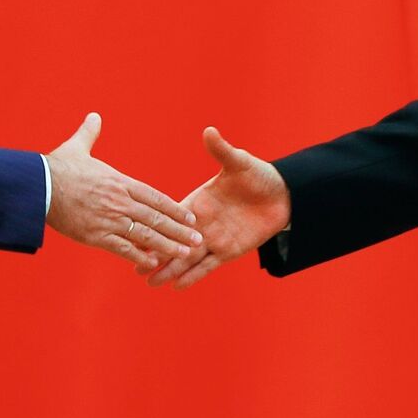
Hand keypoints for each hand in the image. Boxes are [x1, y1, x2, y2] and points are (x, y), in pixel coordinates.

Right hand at [46, 112, 201, 270]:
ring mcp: (109, 219)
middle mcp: (120, 201)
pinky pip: (122, 248)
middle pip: (156, 217)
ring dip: (166, 245)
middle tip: (198, 240)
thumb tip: (94, 116)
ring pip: (144, 234)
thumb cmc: (57, 167)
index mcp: (120, 182)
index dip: (174, 209)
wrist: (39, 185)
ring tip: (184, 254)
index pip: (155, 197)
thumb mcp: (77, 147)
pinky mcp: (95, 235)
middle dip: (179, 230)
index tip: (190, 217)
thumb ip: (90, 134)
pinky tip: (152, 263)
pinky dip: (138, 256)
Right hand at [147, 127, 288, 288]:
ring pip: (187, 258)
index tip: (134, 233)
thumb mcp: (239, 163)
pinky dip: (194, 276)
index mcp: (198, 201)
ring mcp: (214, 239)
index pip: (171, 216)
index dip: (154, 225)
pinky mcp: (228, 251)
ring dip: (170, 270)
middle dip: (155, 254)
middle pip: (174, 241)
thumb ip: (222, 151)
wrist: (283, 195)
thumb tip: (209, 131)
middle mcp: (202, 223)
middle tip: (134, 268)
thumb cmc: (258, 176)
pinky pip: (208, 266)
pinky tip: (177, 286)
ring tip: (150, 283)